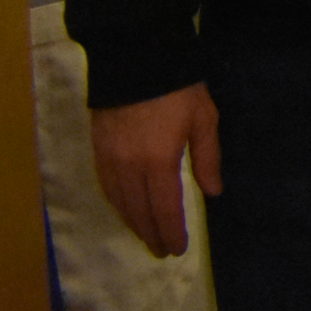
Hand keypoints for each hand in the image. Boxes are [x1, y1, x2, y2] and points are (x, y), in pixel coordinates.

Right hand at [92, 83, 221, 258]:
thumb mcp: (204, 120)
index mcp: (159, 163)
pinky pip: (106, 187)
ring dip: (133, 222)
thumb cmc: (179, 88)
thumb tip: (213, 192)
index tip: (177, 249)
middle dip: (151, 234)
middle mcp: (130, 168)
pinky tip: (125, 208)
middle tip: (162, 251)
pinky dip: (117, 204)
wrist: (137, 59)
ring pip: (120, 202)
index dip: (171, 232)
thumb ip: (208, 158)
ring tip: (146, 235)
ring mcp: (109, 160)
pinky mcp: (98, 149)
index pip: (165, 209)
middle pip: (139, 212)